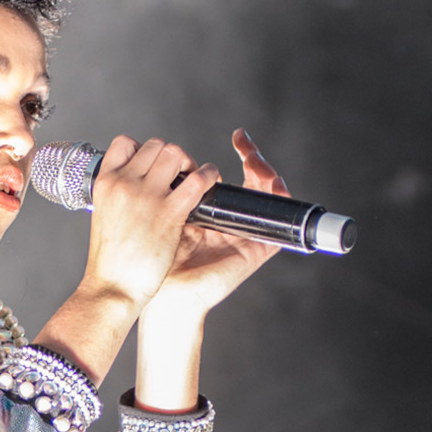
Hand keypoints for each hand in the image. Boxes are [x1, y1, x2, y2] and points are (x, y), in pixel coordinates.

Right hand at [80, 134, 223, 313]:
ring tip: (194, 179)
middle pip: (156, 145)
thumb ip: (119, 197)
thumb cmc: (110, 261)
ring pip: (176, 154)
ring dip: (190, 164)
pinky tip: (210, 183)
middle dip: (171, 157)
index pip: (125, 142)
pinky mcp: (169, 212)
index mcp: (105, 182)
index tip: (152, 166)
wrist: (113, 288)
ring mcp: (147, 196)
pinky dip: (208, 176)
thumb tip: (137, 188)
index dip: (143, 150)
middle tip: (179, 174)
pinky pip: (197, 180)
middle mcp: (124, 183)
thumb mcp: (105, 217)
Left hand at [141, 129, 286, 327]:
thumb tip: (169, 155)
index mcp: (208, 216)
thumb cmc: (151, 262)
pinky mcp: (255, 251)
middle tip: (245, 141)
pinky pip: (278, 222)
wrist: (160, 295)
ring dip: (267, 172)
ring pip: (268, 198)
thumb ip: (169, 190)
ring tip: (255, 158)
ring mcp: (243, 236)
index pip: (232, 181)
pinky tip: (272, 182)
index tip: (237, 135)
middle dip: (255, 157)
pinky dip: (280, 199)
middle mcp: (228, 223)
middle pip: (253, 184)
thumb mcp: (159, 215)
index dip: (240, 156)